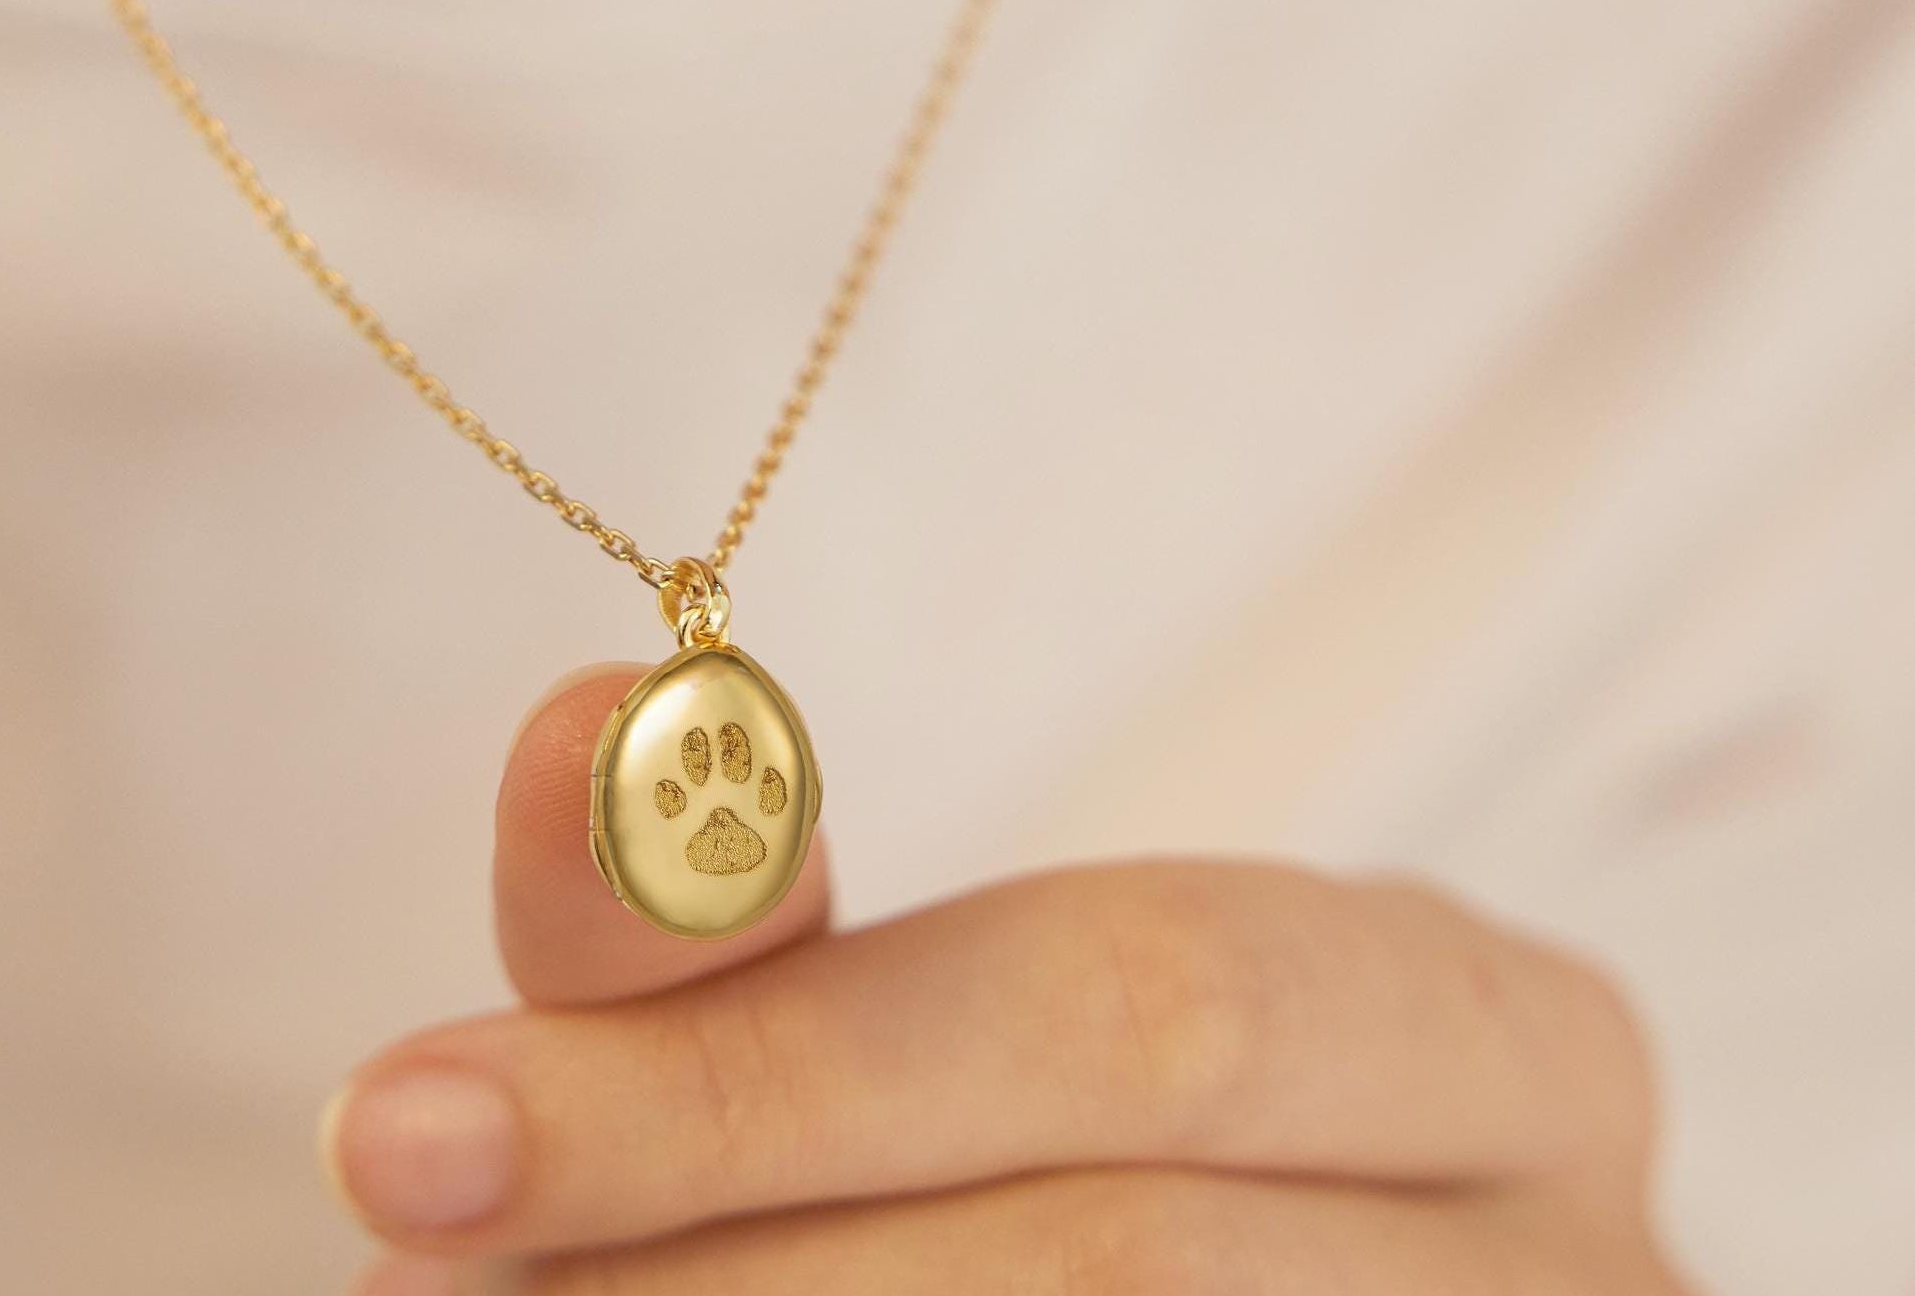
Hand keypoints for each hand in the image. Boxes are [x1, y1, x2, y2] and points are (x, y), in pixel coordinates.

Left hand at [326, 667, 1681, 1291]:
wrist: (1329, 1282)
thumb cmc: (1134, 1154)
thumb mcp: (970, 1014)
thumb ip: (767, 920)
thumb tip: (573, 736)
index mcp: (1490, 1035)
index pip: (1122, 1011)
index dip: (756, 1067)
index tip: (409, 1119)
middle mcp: (1568, 1253)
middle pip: (1122, 1254)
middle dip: (727, 1232)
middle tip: (412, 1246)